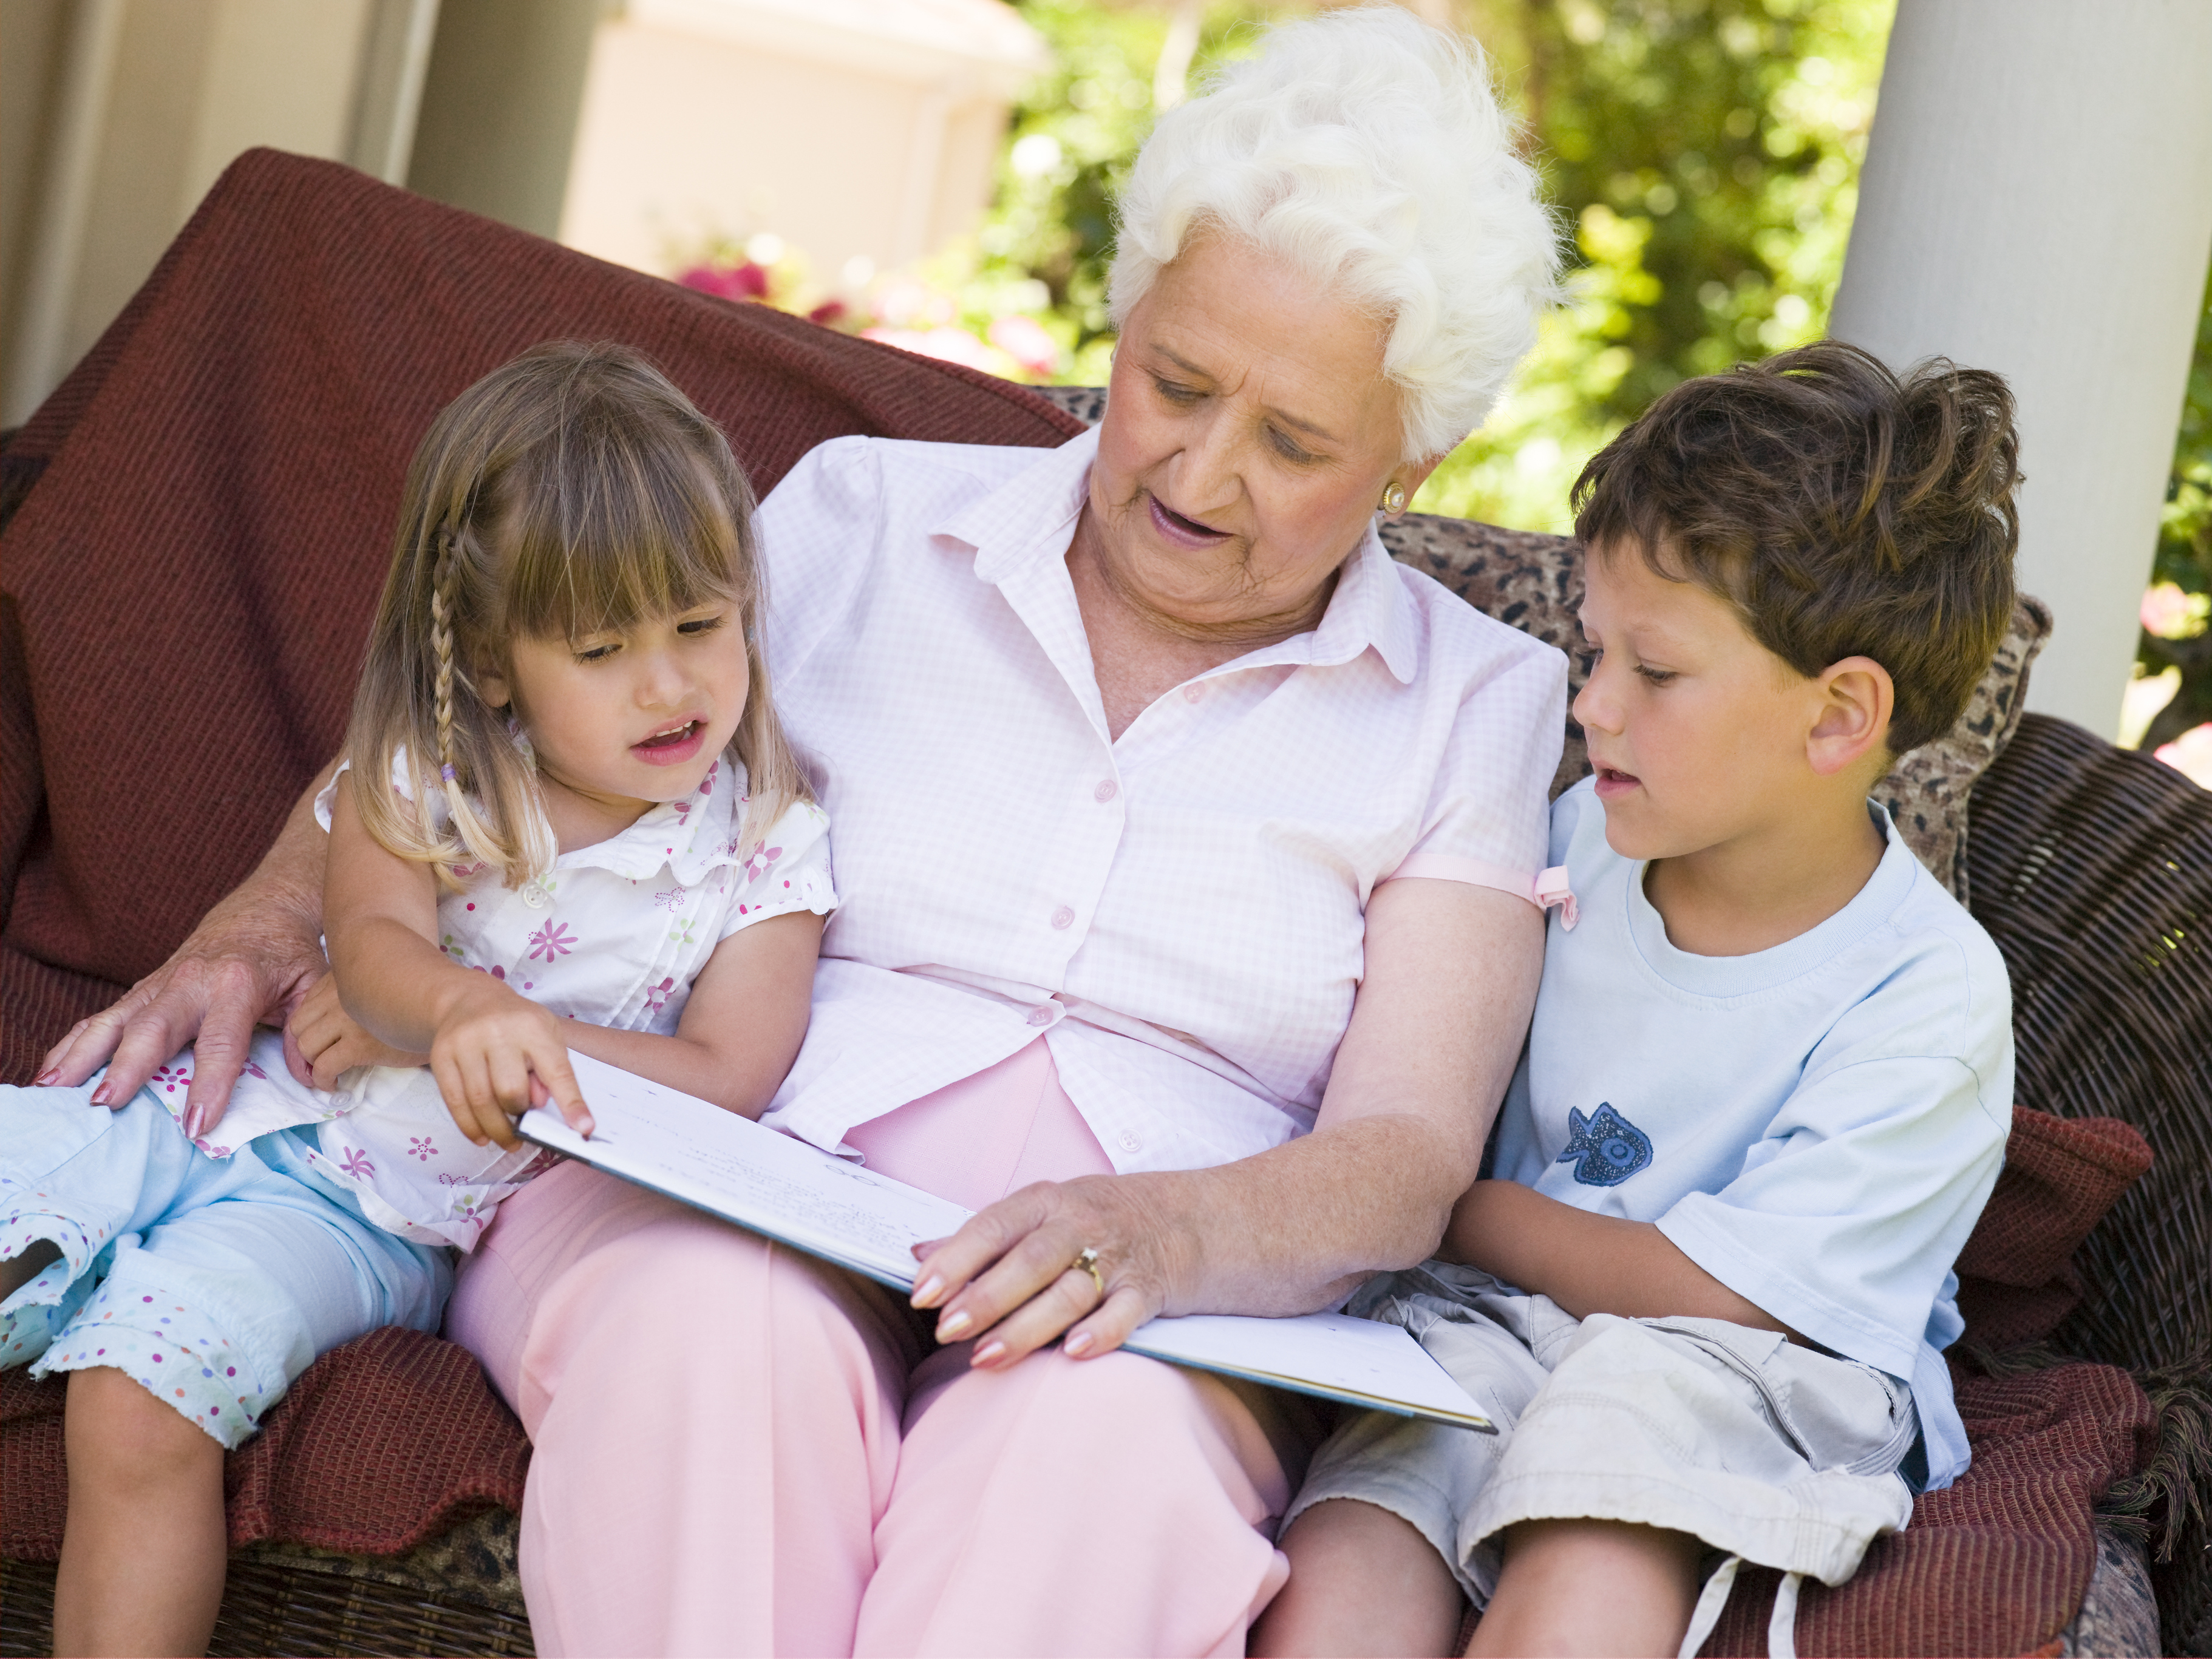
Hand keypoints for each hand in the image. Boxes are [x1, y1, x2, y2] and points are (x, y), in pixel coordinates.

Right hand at [36, 861, 327, 1136]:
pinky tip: (50, 1074)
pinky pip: (101, 1017)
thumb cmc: (291, 953)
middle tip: (105, 1104)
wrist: (265, 909)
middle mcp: (190, 981)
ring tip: (55, 1092)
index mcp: (237, 983)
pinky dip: (73, 1044)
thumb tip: (308, 1078)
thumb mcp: (314, 985)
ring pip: (114, 1020)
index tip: (198, 1124)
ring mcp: (159, 984)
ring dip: (82, 1056)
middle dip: (127, 1067)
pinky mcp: (142, 989)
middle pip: (153, 1027)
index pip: (221, 1040)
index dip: (210, 1083)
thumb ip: (310, 1030)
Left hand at [287, 973, 426, 1090]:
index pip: (303, 1010)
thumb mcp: (375, 987)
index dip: (306, 1032)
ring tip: (327, 1073)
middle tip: (320, 1061)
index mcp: (342, 981)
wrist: (446, 1010)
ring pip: (307, 1048)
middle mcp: (340, 997)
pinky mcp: (360, 1044)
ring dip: (313, 1066)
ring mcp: (348, 1020)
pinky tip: (334, 1084)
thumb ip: (348, 995)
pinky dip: (322, 1081)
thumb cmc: (414, 1002)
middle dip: (305, 1050)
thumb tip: (324, 1024)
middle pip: (298, 1029)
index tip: (319, 1045)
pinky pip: (324, 1067)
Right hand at [429, 977, 593, 1148]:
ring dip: (497, 1129)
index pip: (557, 1070)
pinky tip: (482, 1136)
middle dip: (520, 1114)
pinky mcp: (441, 1057)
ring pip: (481, 1101)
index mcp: (533, 1026)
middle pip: (511, 1090)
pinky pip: (455, 1102)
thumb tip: (540, 1105)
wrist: (469, 1000)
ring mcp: (465, 1044)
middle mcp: (497, 1032)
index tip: (583, 1128)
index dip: (571, 1102)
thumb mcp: (546, 1034)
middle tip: (525, 1123)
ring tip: (508, 1140)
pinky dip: (470, 1126)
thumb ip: (550, 1069)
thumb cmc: (516, 1023)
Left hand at [907, 1174, 1192, 1369]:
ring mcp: (1118, 1257)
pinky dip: (1102, 1331)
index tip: (922, 1292)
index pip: (994, 1226)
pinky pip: (1126, 1312)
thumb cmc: (1103, 1218)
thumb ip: (983, 1237)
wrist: (1196, 1218)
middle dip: (987, 1296)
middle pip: (1030, 1260)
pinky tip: (1074, 1352)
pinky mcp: (1150, 1288)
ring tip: (986, 1358)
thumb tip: (917, 1253)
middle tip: (947, 1329)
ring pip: (1069, 1292)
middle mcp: (1080, 1224)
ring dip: (1026, 1326)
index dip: (956, 1258)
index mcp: (1046, 1201)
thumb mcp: (1045, 1212)